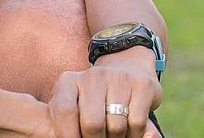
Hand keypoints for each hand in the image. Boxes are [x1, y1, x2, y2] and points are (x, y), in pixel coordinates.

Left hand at [46, 47, 162, 137]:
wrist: (127, 71)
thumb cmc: (94, 98)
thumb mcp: (74, 105)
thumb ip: (66, 120)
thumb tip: (61, 137)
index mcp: (68, 81)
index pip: (64, 110)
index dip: (68, 134)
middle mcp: (92, 76)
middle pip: (92, 123)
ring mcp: (118, 78)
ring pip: (116, 127)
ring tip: (113, 135)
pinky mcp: (142, 85)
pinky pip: (137, 123)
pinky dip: (134, 135)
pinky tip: (129, 132)